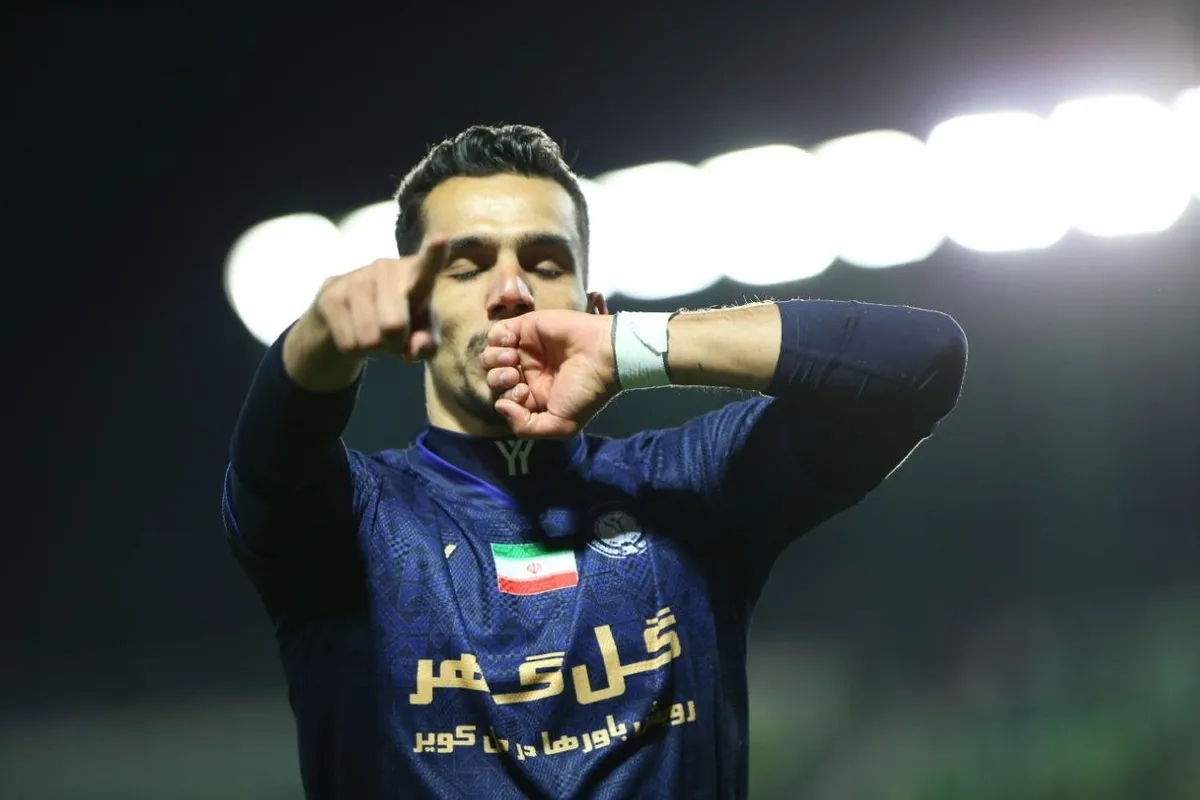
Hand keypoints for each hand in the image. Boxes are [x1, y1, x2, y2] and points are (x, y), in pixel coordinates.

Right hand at [312, 237, 448, 360]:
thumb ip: (428, 343)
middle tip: (393, 336)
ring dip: (373, 347)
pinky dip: (354, 349)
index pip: (428, 265)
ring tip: (373, 332)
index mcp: (416, 273)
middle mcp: (386, 268)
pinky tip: (354, 332)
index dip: (434, 254)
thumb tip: (415, 347)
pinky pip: (348, 343)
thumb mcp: (421, 334)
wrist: (349, 315)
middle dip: (393, 343)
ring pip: (369, 338)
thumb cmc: (399, 320)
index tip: (440, 239)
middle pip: (393, 326)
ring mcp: (356, 278)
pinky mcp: (331, 294)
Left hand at [482, 310, 617, 437]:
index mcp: (536, 396)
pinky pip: (496, 332)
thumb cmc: (585, 392)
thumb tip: (500, 406)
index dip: (507, 399)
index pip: (505, 399)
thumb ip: (526, 427)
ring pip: (491, 357)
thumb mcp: (560, 425)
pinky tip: (511, 344)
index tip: (525, 394)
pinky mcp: (526, 327)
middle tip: (516, 377)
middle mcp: (528, 373)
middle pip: (494, 378)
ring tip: (514, 360)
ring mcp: (526, 349)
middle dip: (499, 380)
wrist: (604, 356)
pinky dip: (497, 339)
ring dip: (495, 361)